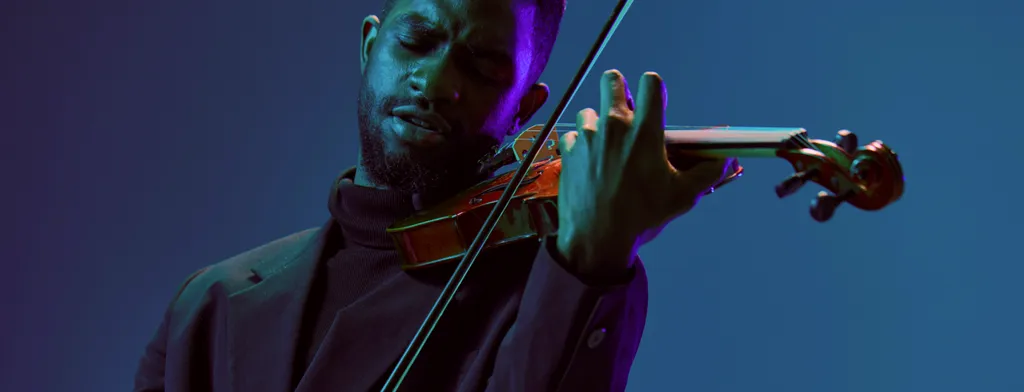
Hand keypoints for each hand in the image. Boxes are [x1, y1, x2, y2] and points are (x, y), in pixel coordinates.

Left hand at [555, 70, 733, 276]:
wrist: (597, 238)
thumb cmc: (641, 217)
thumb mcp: (682, 196)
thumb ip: (708, 173)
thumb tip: (727, 160)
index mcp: (644, 132)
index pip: (650, 83)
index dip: (654, 87)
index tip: (653, 101)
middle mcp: (613, 127)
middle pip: (612, 80)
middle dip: (619, 88)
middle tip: (625, 109)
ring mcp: (587, 137)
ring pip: (589, 110)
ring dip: (598, 121)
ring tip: (607, 144)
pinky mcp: (567, 152)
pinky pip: (572, 135)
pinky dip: (580, 144)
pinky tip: (589, 161)